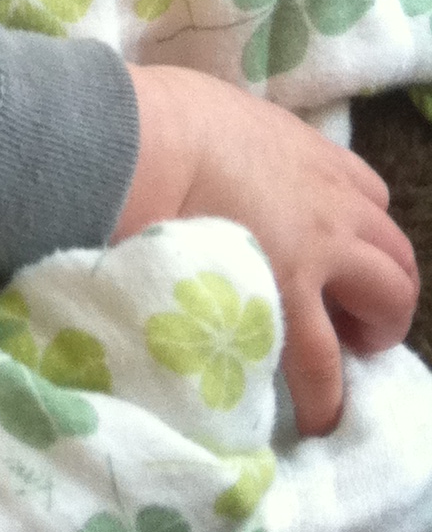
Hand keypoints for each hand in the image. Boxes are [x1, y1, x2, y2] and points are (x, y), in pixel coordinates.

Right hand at [117, 64, 419, 436]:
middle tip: (349, 317)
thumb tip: (198, 156)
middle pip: (392, 250)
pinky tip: (317, 417)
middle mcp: (330, 200)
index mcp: (307, 154)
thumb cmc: (152, 117)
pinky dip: (327, 393)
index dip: (355, 231)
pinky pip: (323, 361)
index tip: (332, 255)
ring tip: (344, 363)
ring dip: (375, 331)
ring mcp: (319, 251)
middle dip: (381, 286)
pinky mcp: (290, 298)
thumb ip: (228, 143)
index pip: (365, 196)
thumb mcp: (211, 114)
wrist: (140, 141)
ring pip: (387, 300)